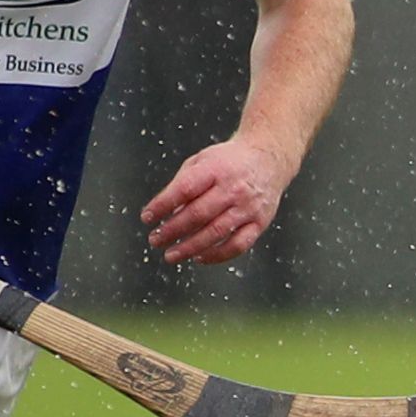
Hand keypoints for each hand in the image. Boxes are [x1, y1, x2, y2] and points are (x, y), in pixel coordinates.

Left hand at [142, 136, 290, 263]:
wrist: (268, 159)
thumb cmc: (229, 162)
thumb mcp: (202, 160)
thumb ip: (183, 183)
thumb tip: (165, 212)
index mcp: (216, 169)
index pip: (184, 189)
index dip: (163, 205)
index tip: (147, 217)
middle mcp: (234, 188)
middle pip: (198, 214)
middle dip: (172, 230)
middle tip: (155, 240)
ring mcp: (248, 207)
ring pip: (216, 233)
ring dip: (189, 247)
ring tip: (171, 255)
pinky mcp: (260, 223)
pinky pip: (238, 245)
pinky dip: (217, 255)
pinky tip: (199, 257)